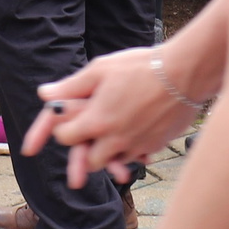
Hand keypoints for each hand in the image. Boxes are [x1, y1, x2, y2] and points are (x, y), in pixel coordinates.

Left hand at [21, 46, 196, 188]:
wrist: (184, 73)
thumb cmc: (140, 66)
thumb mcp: (100, 70)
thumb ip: (71, 86)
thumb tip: (43, 94)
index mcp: (97, 120)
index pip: (66, 139)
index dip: (63, 131)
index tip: (67, 123)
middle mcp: (115, 139)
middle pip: (90, 160)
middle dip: (86, 151)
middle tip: (90, 137)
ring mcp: (137, 145)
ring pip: (115, 161)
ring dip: (110, 152)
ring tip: (114, 134)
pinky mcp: (156, 145)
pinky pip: (138, 157)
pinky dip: (134, 151)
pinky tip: (136, 134)